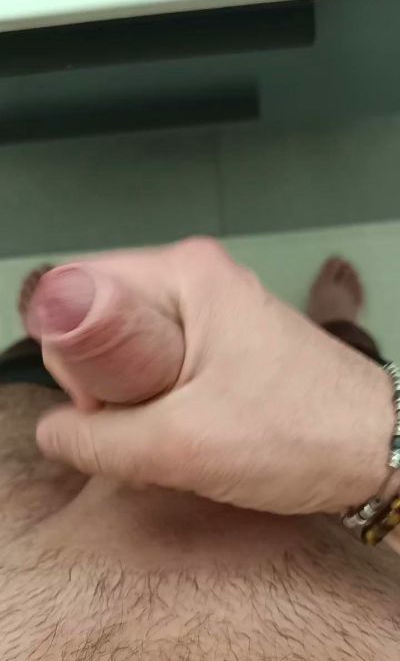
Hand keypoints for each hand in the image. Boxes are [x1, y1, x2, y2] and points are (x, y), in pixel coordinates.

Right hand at [33, 238, 393, 514]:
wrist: (380, 446)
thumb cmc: (294, 433)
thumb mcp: (177, 445)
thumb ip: (95, 440)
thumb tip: (53, 431)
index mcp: (184, 272)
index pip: (79, 289)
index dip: (71, 351)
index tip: (100, 404)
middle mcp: (198, 277)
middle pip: (105, 318)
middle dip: (104, 382)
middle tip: (136, 430)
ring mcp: (216, 307)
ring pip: (133, 345)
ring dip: (132, 397)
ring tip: (166, 439)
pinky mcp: (228, 338)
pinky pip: (164, 360)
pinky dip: (159, 400)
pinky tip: (183, 434)